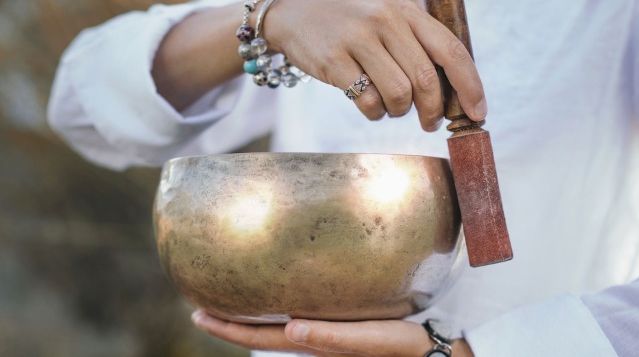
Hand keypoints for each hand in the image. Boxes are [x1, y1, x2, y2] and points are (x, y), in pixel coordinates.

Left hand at [191, 309, 473, 355]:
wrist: (430, 351)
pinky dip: (276, 310)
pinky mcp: (338, 326)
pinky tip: (278, 297)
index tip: (197, 314)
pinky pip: (297, 318)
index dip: (228, 329)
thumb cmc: (405, 347)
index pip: (260, 338)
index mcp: (316, 345)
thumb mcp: (372, 341)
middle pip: (260, 334)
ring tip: (230, 299)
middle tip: (200, 306)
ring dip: (250, 316)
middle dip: (230, 323)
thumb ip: (333, 338)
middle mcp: (314, 341)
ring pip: (276, 327)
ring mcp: (324, 336)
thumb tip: (292, 329)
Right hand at [263, 0, 486, 129]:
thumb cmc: (350, 24)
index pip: (451, 51)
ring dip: (400, 112)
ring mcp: (358, 40)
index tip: (478, 113)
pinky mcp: (334, 61)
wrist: (294, 12)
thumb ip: (417, 45)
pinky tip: (370, 106)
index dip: (470, 86)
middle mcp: (386, 21)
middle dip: (434, 110)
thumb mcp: (387, 19)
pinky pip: (368, 102)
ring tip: (391, 107)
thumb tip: (453, 92)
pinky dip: (375, 113)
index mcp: (406, 12)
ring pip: (399, 94)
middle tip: (429, 122)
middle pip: (427, 79)